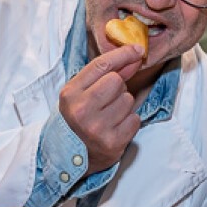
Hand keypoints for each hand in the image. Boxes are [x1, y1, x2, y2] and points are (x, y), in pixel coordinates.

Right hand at [59, 44, 145, 173]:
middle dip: (117, 88)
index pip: (101, 66)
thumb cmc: (77, 119)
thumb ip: (105, 73)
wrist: (68, 156)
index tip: (137, 50)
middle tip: (106, 101)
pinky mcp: (112, 143)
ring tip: (109, 117)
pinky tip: (115, 128)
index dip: (122, 55)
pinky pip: (135, 119)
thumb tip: (135, 54)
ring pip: (128, 100)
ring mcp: (97, 128)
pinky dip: (129, 122)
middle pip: (117, 81)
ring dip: (124, 106)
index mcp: (70, 94)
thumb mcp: (80, 93)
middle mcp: (82, 110)